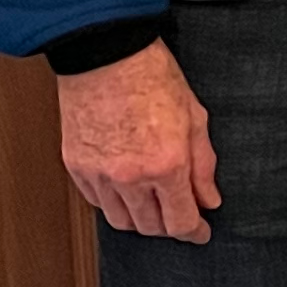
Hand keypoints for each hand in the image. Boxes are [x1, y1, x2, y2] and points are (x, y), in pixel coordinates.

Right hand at [56, 38, 221, 242]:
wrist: (106, 54)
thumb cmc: (152, 76)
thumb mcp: (194, 116)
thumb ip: (203, 164)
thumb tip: (209, 199)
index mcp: (166, 165)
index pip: (180, 222)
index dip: (194, 232)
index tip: (200, 233)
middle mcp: (131, 178)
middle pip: (150, 228)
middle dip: (169, 226)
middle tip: (180, 214)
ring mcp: (100, 175)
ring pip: (121, 221)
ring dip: (141, 219)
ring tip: (153, 203)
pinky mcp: (77, 167)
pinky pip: (97, 202)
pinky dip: (114, 202)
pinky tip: (126, 188)